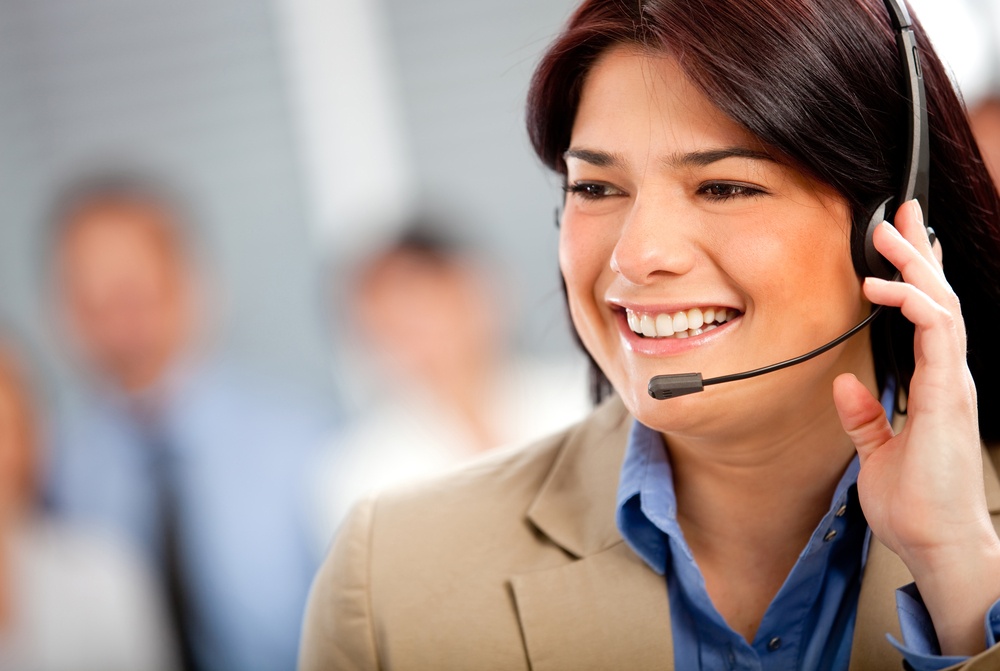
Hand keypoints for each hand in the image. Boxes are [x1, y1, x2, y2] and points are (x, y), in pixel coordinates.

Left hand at [832, 199, 999, 655]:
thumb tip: (844, 384)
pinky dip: (914, 304)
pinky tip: (886, 287)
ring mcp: (953, 384)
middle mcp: (949, 377)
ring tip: (889, 231)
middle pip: (938, 298)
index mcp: (935, 385)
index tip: (900, 242)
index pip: (928, 316)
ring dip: (914, 265)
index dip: (916, 275)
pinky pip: (937, 335)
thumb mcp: (877, 451)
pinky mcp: (949, 396)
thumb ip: (864, 417)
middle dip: (918, 252)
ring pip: (941, 305)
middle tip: (899, 213)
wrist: (936, 542)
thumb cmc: (914, 503)